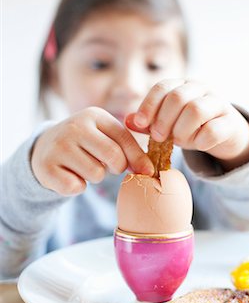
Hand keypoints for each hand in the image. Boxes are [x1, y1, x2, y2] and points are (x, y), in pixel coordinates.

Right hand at [31, 107, 153, 195]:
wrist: (46, 147)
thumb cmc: (86, 143)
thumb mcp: (106, 136)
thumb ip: (129, 149)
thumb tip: (148, 170)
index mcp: (94, 115)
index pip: (124, 139)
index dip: (138, 159)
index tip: (146, 172)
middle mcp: (75, 126)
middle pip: (113, 157)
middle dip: (116, 168)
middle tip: (105, 165)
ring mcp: (59, 145)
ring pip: (96, 174)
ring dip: (94, 177)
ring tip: (84, 166)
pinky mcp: (46, 166)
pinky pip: (76, 187)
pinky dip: (77, 187)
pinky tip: (70, 175)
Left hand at [126, 79, 248, 170]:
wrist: (222, 133)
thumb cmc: (188, 126)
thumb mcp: (166, 124)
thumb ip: (147, 122)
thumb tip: (127, 121)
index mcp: (181, 85)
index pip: (162, 87)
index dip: (149, 104)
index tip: (141, 124)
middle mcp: (200, 89)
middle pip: (178, 97)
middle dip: (164, 120)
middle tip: (158, 137)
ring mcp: (218, 103)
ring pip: (196, 110)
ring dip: (182, 130)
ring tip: (178, 141)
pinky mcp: (230, 121)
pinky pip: (214, 129)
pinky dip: (201, 140)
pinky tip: (197, 144)